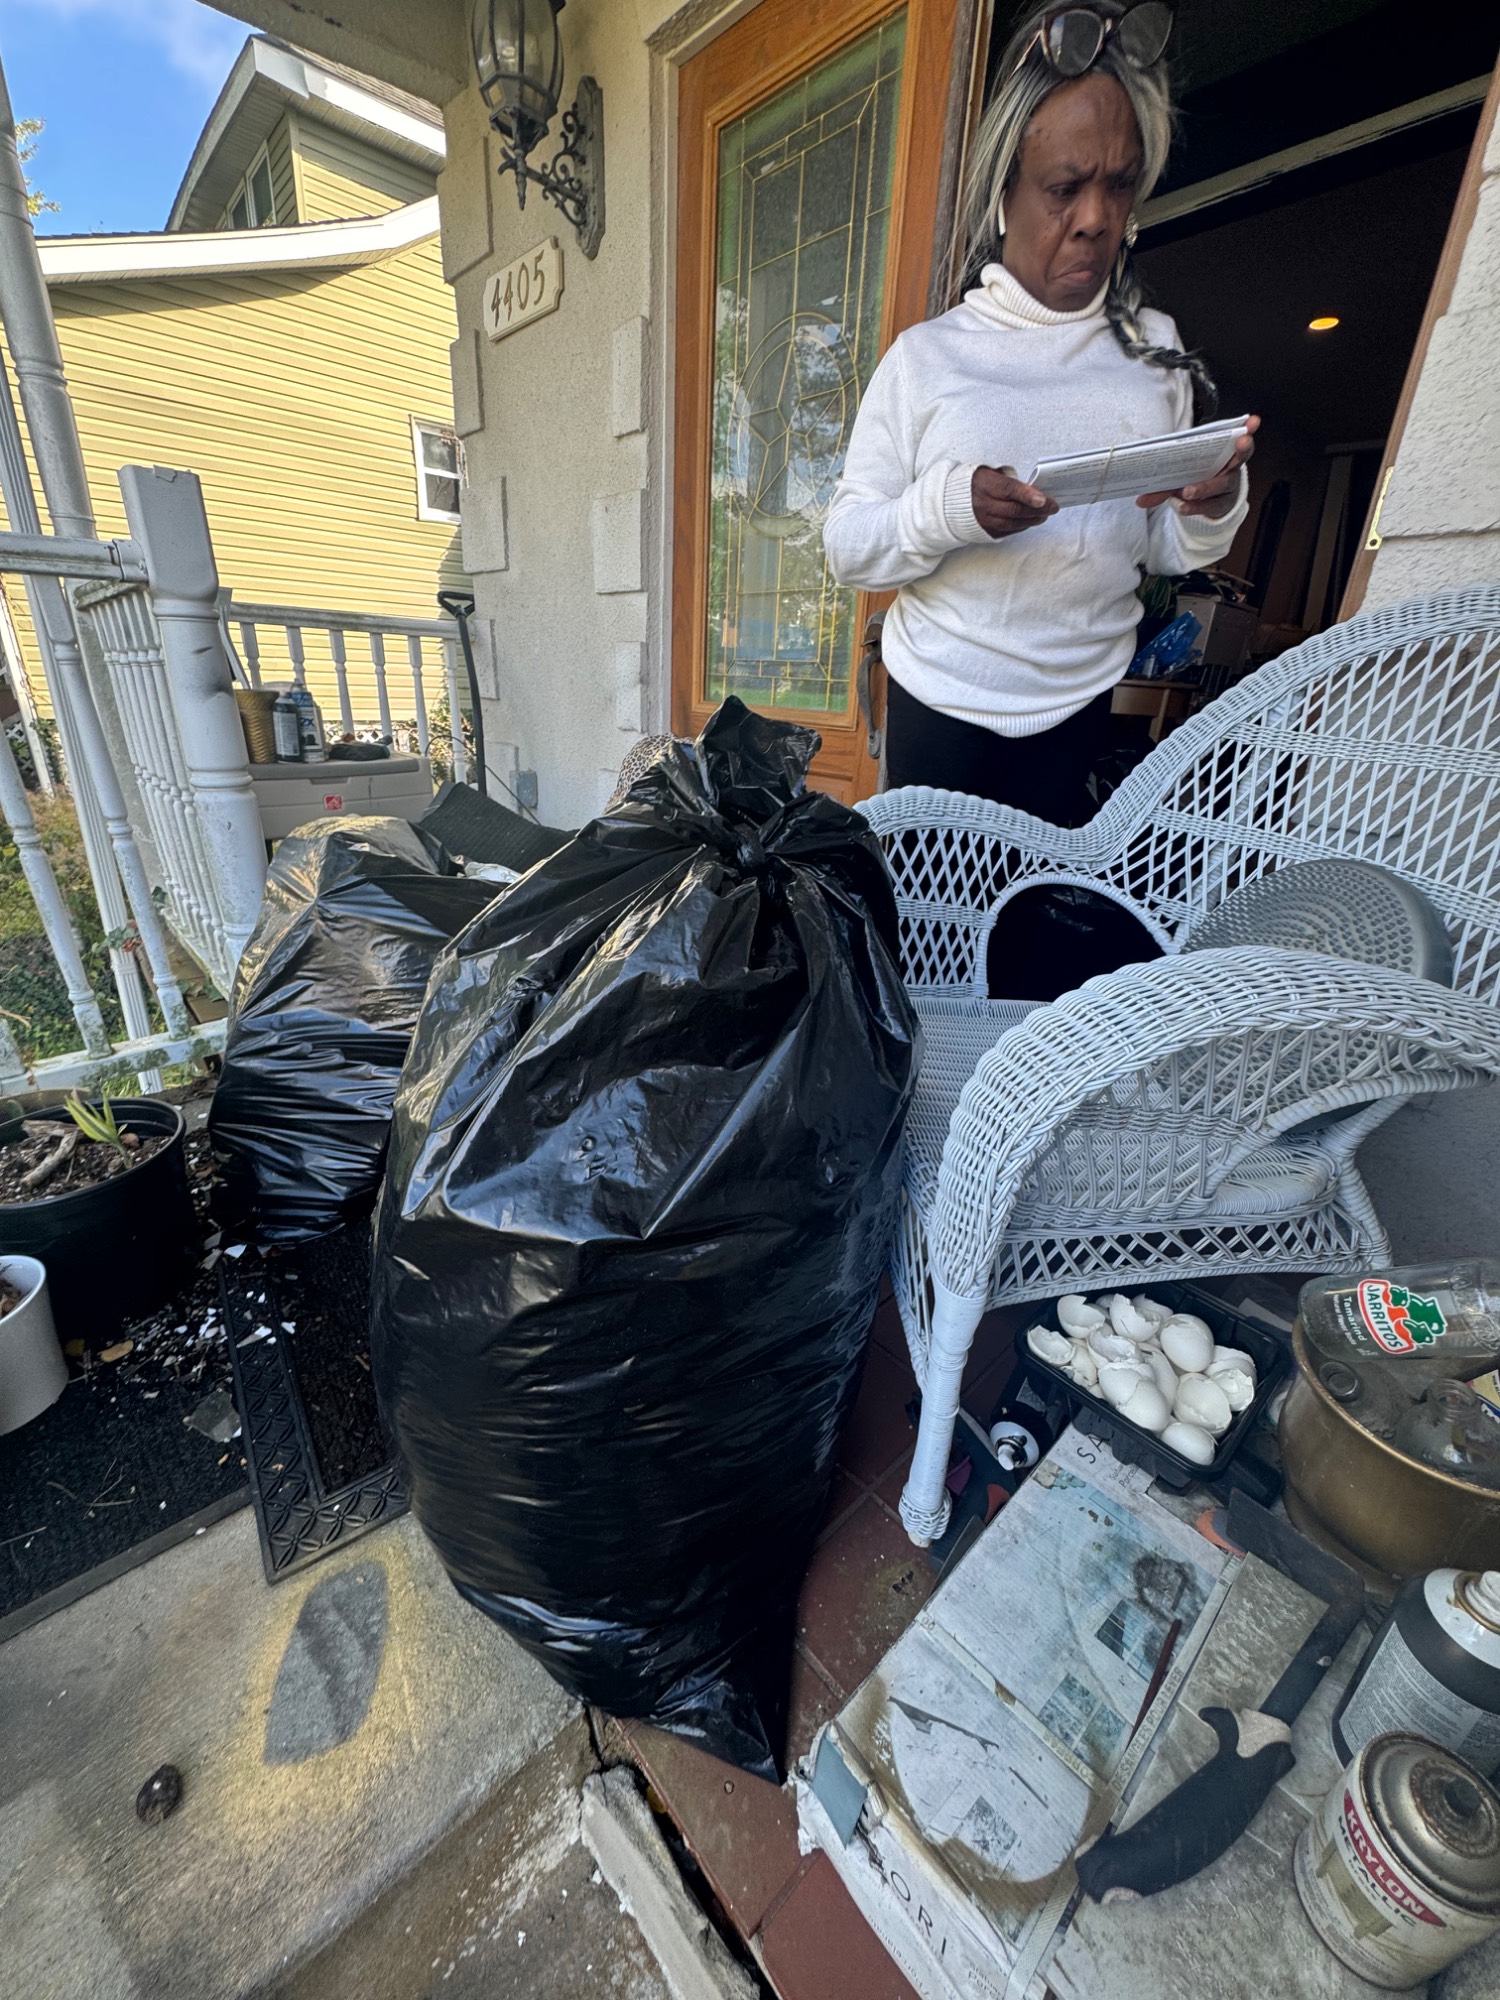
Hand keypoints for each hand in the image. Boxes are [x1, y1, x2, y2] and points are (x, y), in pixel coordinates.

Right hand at [972, 466, 1058, 538]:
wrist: (951, 500)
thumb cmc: (976, 482)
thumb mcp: (988, 471)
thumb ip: (1008, 478)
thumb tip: (1031, 487)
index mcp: (984, 484)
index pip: (1008, 490)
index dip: (1027, 495)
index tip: (1043, 498)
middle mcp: (983, 505)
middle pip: (1014, 509)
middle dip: (1038, 509)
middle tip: (1053, 507)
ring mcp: (984, 521)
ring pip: (1013, 523)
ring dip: (1033, 519)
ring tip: (1045, 514)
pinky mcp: (986, 531)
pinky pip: (1008, 531)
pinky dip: (1022, 526)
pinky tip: (1031, 521)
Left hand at [1137, 414, 1258, 518]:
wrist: (1208, 504)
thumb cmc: (1198, 478)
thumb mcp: (1185, 474)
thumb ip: (1165, 482)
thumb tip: (1139, 499)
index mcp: (1226, 453)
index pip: (1240, 438)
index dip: (1248, 430)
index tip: (1253, 420)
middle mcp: (1231, 469)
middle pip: (1239, 458)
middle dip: (1241, 450)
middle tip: (1240, 442)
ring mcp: (1226, 488)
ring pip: (1220, 485)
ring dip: (1205, 486)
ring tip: (1188, 490)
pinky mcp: (1219, 506)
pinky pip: (1207, 506)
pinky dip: (1193, 507)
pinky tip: (1182, 507)